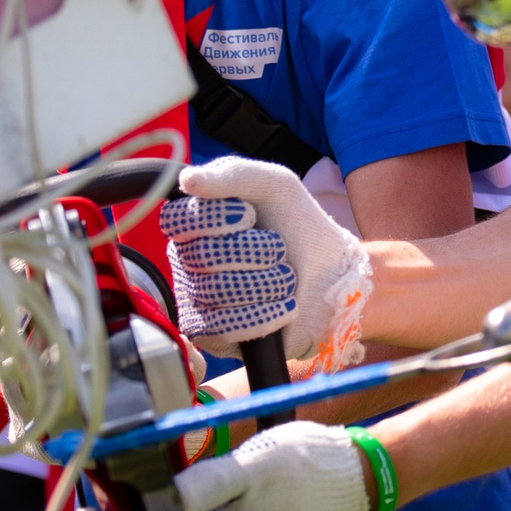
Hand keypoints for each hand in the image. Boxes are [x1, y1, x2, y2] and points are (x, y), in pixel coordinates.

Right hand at [161, 158, 371, 368]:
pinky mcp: (212, 336)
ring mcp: (197, 300)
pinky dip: (265, 313)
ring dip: (266, 282)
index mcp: (195, 224)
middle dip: (252, 251)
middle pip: (199, 256)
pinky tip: (284, 306)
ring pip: (215, 291)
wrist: (334, 278)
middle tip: (278, 250)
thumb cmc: (300, 228)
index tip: (248, 216)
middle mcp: (188, 262)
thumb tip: (187, 179)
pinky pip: (225, 327)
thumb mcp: (275, 185)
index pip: (176, 220)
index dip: (214, 219)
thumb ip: (233, 174)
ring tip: (285, 279)